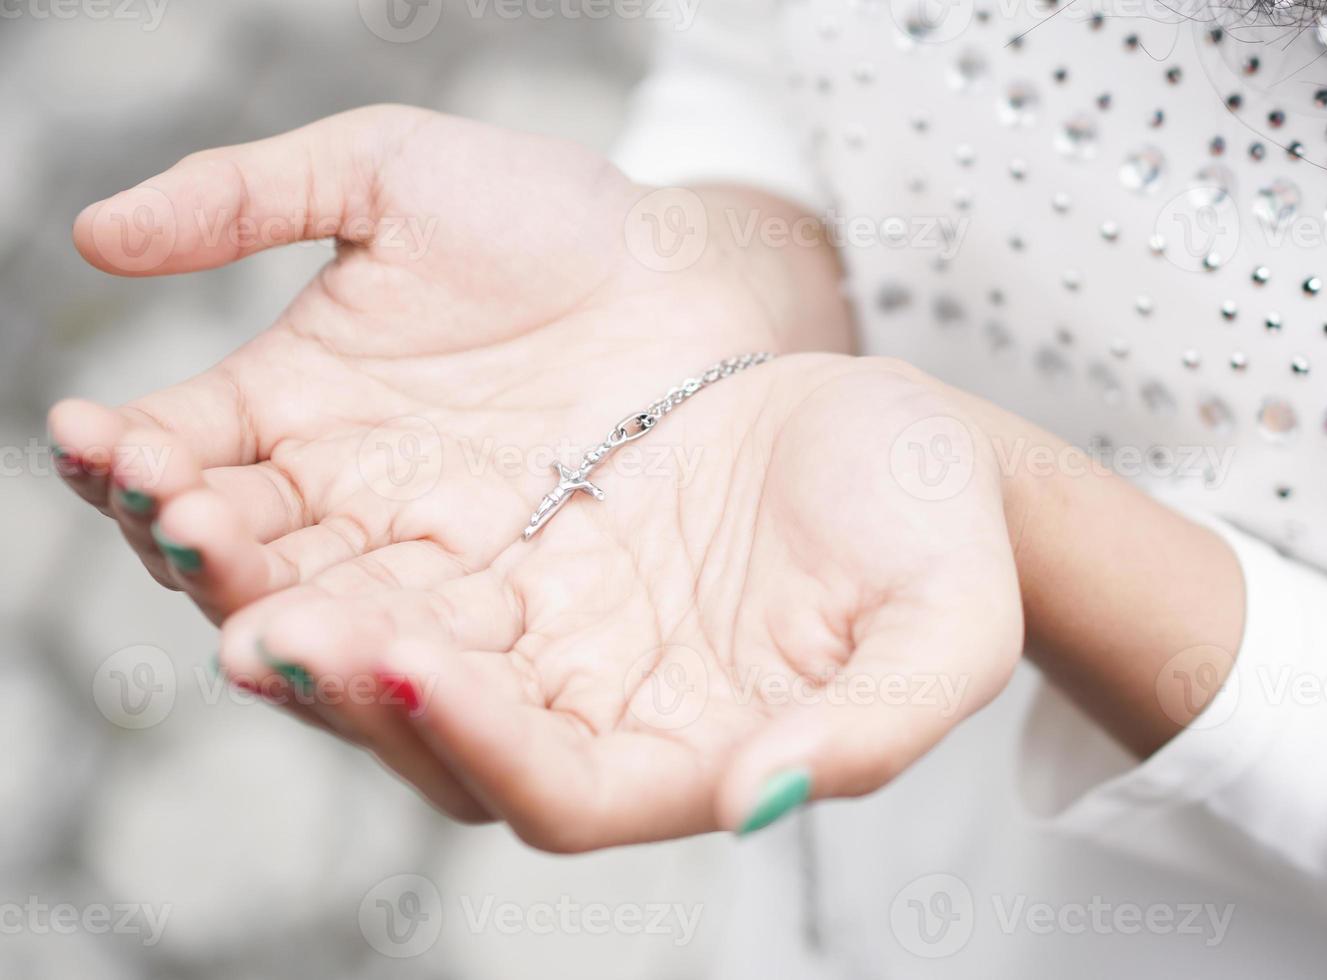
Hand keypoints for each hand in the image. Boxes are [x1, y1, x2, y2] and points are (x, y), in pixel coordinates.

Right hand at [51, 103, 847, 618]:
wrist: (683, 271)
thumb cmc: (539, 219)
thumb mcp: (391, 176)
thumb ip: (249, 195)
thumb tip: (93, 236)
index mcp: (281, 413)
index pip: (173, 455)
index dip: (126, 456)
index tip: (103, 435)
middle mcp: (335, 505)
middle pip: (234, 559)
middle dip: (199, 547)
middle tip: (187, 516)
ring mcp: (423, 565)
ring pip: (322, 619)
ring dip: (278, 619)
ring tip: (257, 607)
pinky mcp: (513, 612)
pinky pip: (438, 652)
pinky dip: (395, 661)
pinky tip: (375, 647)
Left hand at [51, 106, 1020, 845]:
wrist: (890, 432)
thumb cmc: (934, 525)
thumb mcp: (944, 621)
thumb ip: (874, 726)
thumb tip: (757, 802)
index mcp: (692, 754)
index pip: (562, 791)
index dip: (480, 742)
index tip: (405, 657)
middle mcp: (592, 714)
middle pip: (437, 735)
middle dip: (341, 685)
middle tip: (253, 619)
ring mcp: (536, 635)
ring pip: (381, 649)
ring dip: (286, 606)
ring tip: (200, 534)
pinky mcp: (496, 552)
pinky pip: (375, 556)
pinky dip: (298, 527)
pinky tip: (224, 473)